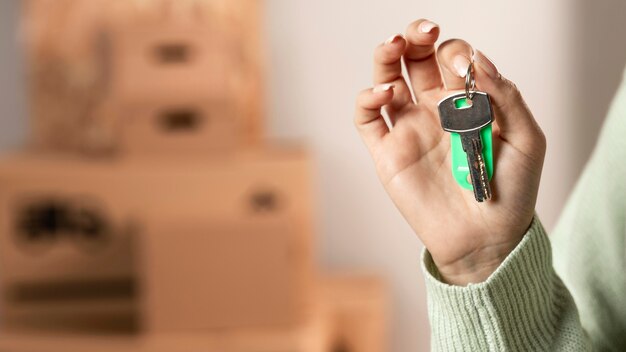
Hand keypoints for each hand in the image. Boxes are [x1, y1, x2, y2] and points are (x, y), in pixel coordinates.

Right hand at [354, 19, 545, 284]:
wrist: (485, 238)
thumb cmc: (510, 191)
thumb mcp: (526, 139)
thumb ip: (506, 97)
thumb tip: (478, 61)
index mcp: (467, 103)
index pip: (453, 59)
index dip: (456, 52)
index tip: (466, 66)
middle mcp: (434, 111)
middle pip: (415, 59)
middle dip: (416, 37)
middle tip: (423, 31)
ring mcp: (408, 130)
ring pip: (386, 79)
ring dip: (385, 56)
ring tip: (393, 45)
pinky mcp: (387, 153)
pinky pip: (367, 119)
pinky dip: (366, 99)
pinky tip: (383, 92)